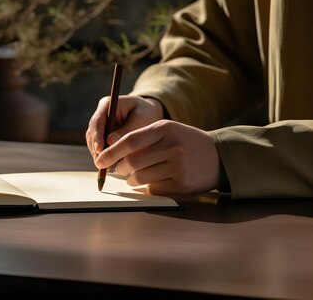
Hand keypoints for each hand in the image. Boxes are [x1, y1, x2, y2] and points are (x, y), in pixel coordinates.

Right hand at [86, 95, 163, 161]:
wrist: (150, 113)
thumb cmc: (147, 113)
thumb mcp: (140, 119)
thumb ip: (127, 130)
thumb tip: (110, 142)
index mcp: (107, 105)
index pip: (96, 121)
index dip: (96, 136)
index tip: (99, 150)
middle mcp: (100, 115)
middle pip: (92, 133)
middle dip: (96, 149)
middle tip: (101, 164)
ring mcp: (100, 125)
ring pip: (94, 142)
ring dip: (98, 154)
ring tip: (105, 167)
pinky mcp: (102, 135)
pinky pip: (100, 146)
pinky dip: (104, 156)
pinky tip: (109, 166)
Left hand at [95, 120, 219, 194]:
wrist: (219, 156)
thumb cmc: (185, 142)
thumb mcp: (167, 130)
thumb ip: (142, 139)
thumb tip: (110, 154)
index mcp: (165, 128)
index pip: (130, 141)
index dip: (111, 152)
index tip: (99, 160)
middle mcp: (172, 146)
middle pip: (132, 162)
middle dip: (121, 168)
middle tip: (121, 169)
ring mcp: (178, 166)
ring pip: (139, 177)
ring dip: (132, 179)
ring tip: (136, 175)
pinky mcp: (182, 184)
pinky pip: (152, 189)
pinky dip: (147, 187)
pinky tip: (153, 180)